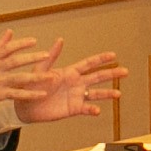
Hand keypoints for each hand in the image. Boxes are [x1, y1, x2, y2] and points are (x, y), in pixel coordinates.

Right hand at [0, 31, 63, 114]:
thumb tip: (10, 31)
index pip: (8, 48)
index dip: (21, 43)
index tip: (34, 41)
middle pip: (15, 61)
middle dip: (32, 57)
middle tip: (47, 55)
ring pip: (18, 78)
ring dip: (35, 77)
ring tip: (51, 76)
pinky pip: (16, 94)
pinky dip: (29, 94)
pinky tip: (41, 94)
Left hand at [4, 48, 123, 124]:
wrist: (25, 106)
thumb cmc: (31, 86)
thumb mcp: (41, 70)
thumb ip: (51, 56)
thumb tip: (60, 40)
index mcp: (70, 72)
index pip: (89, 64)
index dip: (101, 59)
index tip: (113, 55)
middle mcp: (76, 83)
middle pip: (98, 77)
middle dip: (112, 74)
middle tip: (125, 71)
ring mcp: (76, 96)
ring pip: (96, 94)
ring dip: (107, 93)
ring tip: (118, 94)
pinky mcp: (73, 109)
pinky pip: (86, 109)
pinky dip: (92, 109)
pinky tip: (97, 110)